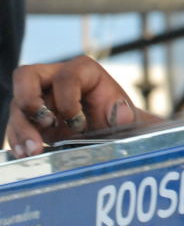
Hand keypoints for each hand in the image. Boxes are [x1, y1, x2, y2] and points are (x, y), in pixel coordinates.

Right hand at [6, 56, 139, 157]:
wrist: (111, 135)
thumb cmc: (118, 120)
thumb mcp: (127, 117)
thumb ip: (125, 115)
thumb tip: (121, 114)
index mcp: (83, 71)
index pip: (66, 76)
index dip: (68, 101)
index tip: (78, 124)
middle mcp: (55, 78)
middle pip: (27, 75)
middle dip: (29, 101)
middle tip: (46, 124)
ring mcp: (39, 97)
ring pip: (17, 104)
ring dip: (21, 129)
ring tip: (34, 151)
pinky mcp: (29, 118)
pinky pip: (14, 124)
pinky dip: (18, 140)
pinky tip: (26, 154)